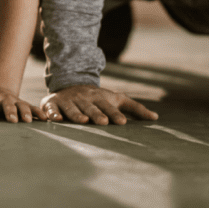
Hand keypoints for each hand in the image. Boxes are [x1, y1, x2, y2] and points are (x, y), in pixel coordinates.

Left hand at [0, 90, 44, 122]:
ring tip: (28, 121)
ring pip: (22, 106)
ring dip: (25, 112)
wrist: (0, 93)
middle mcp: (5, 100)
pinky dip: (39, 113)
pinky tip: (45, 119)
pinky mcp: (25, 105)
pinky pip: (33, 108)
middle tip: (12, 120)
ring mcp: (16, 102)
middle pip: (7, 105)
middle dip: (10, 112)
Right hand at [42, 84, 157, 124]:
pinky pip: (52, 109)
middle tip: (103, 122)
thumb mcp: (116, 99)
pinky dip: (53, 114)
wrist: (70, 85)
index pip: (109, 106)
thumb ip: (135, 108)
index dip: (115, 113)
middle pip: (91, 107)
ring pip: (73, 108)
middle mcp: (84, 99)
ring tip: (82, 121)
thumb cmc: (98, 98)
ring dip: (77, 114)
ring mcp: (68, 100)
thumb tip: (156, 118)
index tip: (122, 122)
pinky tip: (56, 120)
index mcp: (100, 98)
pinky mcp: (53, 103)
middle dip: (97, 114)